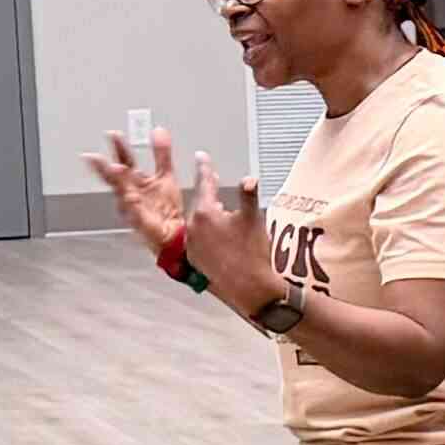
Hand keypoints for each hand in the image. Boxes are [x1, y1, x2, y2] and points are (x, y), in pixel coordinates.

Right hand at [82, 129, 185, 256]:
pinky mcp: (141, 222)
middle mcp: (131, 193)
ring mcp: (133, 207)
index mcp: (137, 181)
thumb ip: (162, 154)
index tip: (114, 135)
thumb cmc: (167, 209)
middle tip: (97, 154)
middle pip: (115, 176)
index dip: (119, 148)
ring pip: (120, 192)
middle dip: (106, 165)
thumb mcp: (166, 175)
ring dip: (116, 181)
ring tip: (112, 168)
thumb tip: (158, 130)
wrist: (176, 235)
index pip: (125, 161)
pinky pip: (134, 212)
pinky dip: (130, 204)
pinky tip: (127, 197)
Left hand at [178, 153, 281, 309]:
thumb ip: (248, 196)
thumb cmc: (251, 252)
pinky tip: (218, 239)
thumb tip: (249, 178)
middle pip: (200, 204)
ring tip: (221, 217)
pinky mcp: (195, 259)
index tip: (201, 158)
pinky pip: (197, 240)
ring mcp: (191, 244)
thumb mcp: (252, 219)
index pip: (204, 184)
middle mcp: (192, 227)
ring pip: (198, 223)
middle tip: (214, 186)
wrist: (249, 286)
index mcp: (205, 213)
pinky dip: (206, 235)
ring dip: (208, 217)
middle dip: (209, 195)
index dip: (205, 169)